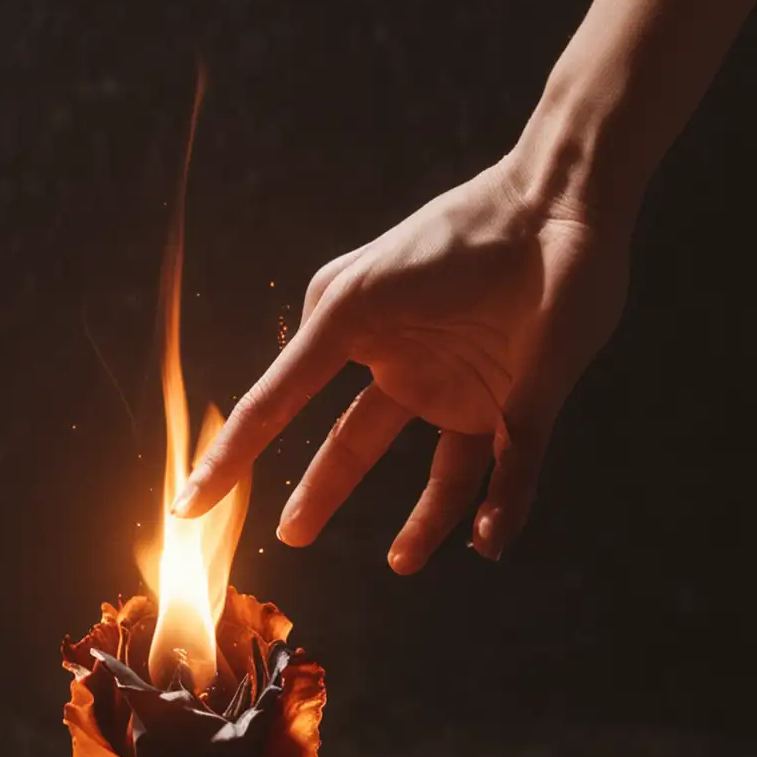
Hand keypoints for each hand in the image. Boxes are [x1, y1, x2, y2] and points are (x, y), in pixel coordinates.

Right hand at [172, 154, 633, 570]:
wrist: (566, 193)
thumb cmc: (485, 229)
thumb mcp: (398, 292)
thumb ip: (433, 403)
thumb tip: (476, 528)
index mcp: (349, 321)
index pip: (276, 401)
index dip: (232, 457)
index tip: (190, 501)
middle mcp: (394, 358)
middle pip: (347, 445)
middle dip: (318, 494)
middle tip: (288, 535)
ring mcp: (448, 379)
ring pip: (428, 469)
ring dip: (420, 522)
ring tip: (399, 563)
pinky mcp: (502, 391)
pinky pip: (495, 464)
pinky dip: (497, 506)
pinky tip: (488, 540)